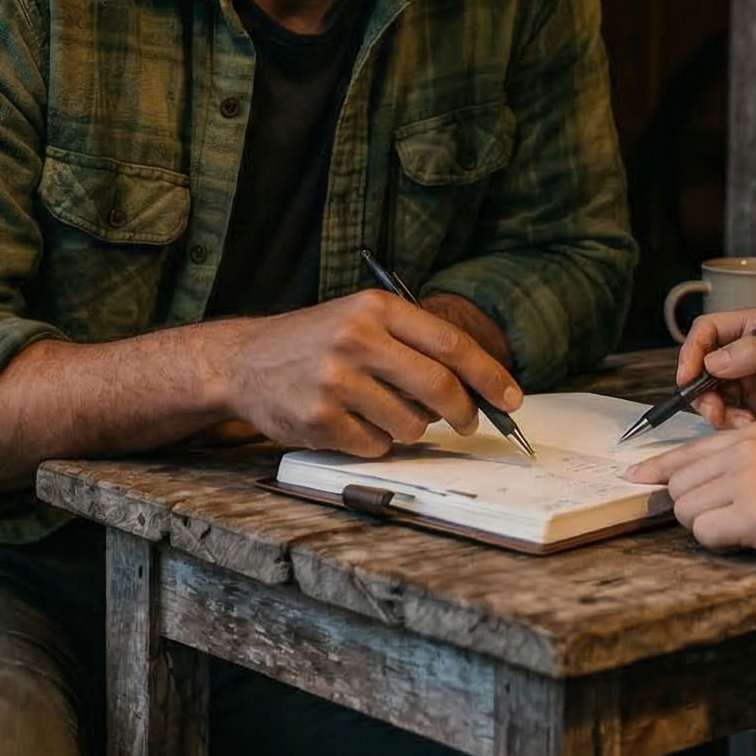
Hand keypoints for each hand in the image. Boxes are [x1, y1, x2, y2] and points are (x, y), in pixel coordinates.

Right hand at [212, 289, 523, 457]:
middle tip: (470, 423)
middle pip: (439, 388)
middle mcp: (357, 340)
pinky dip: (376, 442)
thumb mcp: (361, 319)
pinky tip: (353, 423)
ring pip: (411, 424)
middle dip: (466, 413)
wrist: (244, 361)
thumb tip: (477, 388)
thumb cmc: (315, 341)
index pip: (450, 343)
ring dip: (410, 427)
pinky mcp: (320, 420)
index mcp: (376, 308)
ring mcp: (336, 381)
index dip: (489, 375)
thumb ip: (413, 344)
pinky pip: (377, 446)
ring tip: (382, 409)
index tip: (512, 398)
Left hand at [622, 421, 755, 551]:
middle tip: (720, 515)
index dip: (655, 468)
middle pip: (679, 485)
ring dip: (705, 525)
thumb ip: (735, 459)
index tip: (634, 476)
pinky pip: (705, 532)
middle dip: (691, 506)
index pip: (686, 451)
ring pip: (687, 510)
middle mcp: (742, 453)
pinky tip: (742, 536)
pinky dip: (718, 540)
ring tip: (738, 525)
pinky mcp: (749, 512)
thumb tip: (685, 479)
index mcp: (747, 434)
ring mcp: (744, 481)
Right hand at [675, 305, 755, 438]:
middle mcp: (750, 354)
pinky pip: (728, 416)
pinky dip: (730, 423)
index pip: (711, 330)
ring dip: (716, 409)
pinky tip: (748, 426)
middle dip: (702, 388)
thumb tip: (713, 360)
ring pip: (712, 394)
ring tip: (735, 421)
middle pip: (704, 365)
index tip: (689, 376)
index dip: (693, 350)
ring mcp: (752, 383)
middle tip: (712, 409)